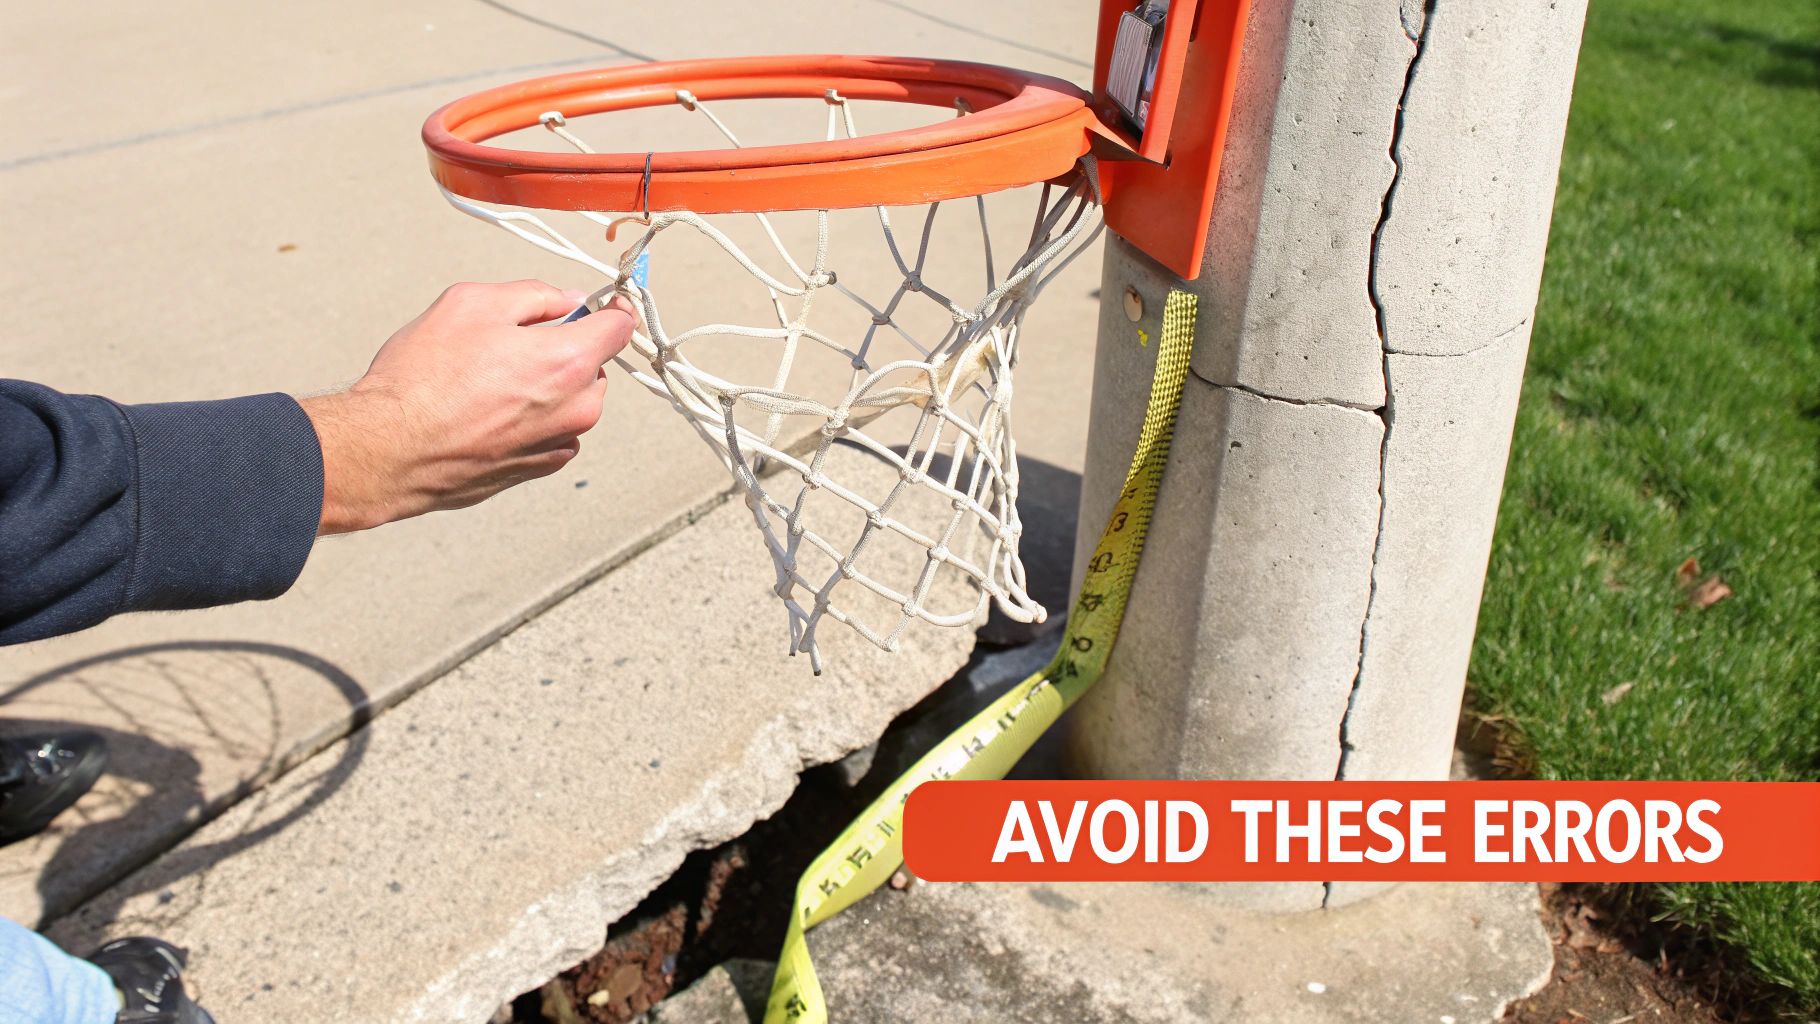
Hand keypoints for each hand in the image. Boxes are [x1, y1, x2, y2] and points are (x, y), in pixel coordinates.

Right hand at [300, 280, 632, 534]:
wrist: (389, 449)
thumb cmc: (421, 380)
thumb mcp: (471, 304)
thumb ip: (532, 295)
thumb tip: (565, 301)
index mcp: (568, 361)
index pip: (620, 327)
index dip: (612, 309)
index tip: (605, 304)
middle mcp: (575, 407)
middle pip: (595, 365)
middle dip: (567, 348)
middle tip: (514, 343)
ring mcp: (559, 441)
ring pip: (574, 400)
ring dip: (549, 385)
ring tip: (492, 381)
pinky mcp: (538, 467)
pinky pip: (554, 430)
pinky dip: (535, 417)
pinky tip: (491, 411)